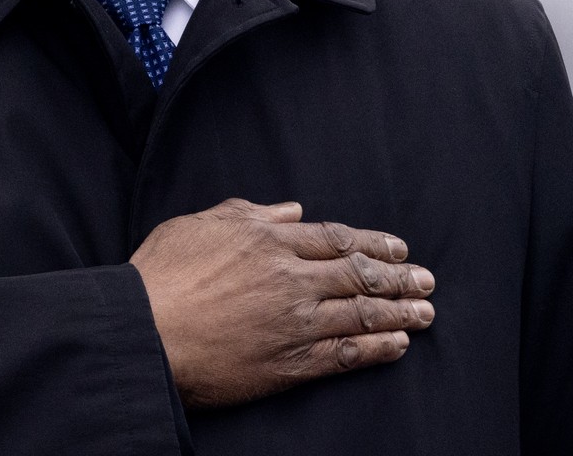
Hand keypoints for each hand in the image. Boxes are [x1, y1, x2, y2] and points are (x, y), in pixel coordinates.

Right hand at [130, 198, 434, 408]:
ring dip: (399, 312)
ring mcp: (294, 322)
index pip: (336, 239)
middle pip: (359, 274)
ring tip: (425, 312)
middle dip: (399, 277)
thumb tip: (290, 211)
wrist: (146, 332)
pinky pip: (346, 355)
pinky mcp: (290, 362)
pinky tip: (397, 345)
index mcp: (269, 241)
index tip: (398, 248)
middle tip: (426, 280)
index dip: (373, 243)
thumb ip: (248, 213)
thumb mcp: (199, 225)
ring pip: (361, 313)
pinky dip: (376, 349)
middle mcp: (291, 278)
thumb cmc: (162, 275)